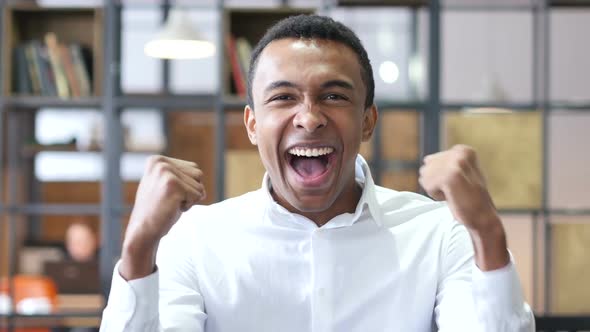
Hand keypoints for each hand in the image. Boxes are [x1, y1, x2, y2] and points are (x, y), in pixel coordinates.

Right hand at [120, 155, 205, 279]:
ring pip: (200, 185)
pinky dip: (189, 205)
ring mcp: (166, 173)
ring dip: (190, 198)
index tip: (167, 194)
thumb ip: (177, 174)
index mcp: (157, 160)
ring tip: (171, 204)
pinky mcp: (173, 185)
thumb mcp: (164, 185)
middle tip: (169, 200)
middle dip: (190, 191)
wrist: (142, 231)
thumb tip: (198, 173)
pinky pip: (198, 195)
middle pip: (198, 174)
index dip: (187, 186)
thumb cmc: (157, 210)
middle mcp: (161, 163)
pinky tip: (172, 208)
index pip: (193, 168)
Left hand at [419, 145, 508, 269]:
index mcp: (463, 150)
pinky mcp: (451, 175)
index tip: (457, 185)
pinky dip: (435, 194)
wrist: (483, 218)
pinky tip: (451, 197)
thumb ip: (443, 163)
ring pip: (425, 175)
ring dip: (435, 188)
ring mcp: (456, 163)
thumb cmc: (469, 198)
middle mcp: (460, 152)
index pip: (430, 160)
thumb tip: (426, 159)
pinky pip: (427, 184)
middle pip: (426, 167)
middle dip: (436, 181)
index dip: (439, 177)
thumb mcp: (459, 174)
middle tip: (456, 191)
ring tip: (454, 194)